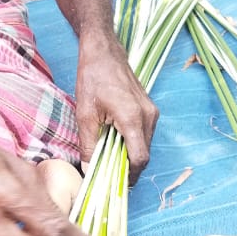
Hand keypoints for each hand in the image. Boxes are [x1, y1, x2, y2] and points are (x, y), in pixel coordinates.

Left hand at [75, 41, 158, 181]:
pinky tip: (115, 141)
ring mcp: (151, 111)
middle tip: (109, 174)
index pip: (139, 158)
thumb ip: (88, 144)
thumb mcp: (85, 114)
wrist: (103, 52)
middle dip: (128, 167)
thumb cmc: (93, 78)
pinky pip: (144, 133)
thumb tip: (88, 168)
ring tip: (109, 158)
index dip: (129, 175)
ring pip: (145, 144)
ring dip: (130, 154)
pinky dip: (132, 141)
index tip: (116, 184)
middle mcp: (148, 116)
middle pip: (144, 153)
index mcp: (133, 118)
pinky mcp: (150, 108)